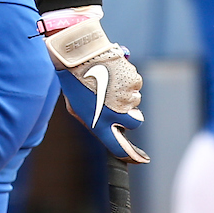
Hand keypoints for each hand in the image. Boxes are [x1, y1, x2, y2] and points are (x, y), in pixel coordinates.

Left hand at [45, 17, 148, 162]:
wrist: (76, 53)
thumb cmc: (73, 79)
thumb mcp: (76, 107)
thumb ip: (91, 121)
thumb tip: (105, 127)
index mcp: (99, 123)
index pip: (120, 148)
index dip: (132, 156)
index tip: (140, 158)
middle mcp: (116, 114)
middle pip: (135, 124)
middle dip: (131, 117)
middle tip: (118, 105)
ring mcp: (126, 97)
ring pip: (135, 102)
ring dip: (125, 95)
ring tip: (107, 81)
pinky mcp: (133, 81)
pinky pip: (135, 85)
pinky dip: (126, 80)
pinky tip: (112, 72)